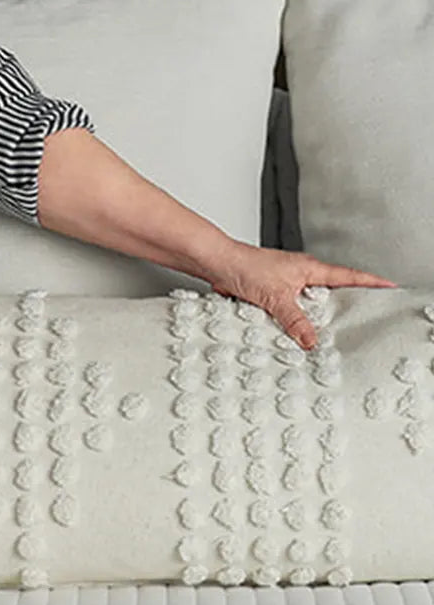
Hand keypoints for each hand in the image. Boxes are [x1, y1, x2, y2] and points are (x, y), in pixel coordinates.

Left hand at [207, 242, 395, 349]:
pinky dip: (290, 322)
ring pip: (307, 305)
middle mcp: (299, 274)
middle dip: (341, 308)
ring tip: (323, 337)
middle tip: (358, 323)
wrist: (215, 263)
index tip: (390, 287)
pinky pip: (287, 311)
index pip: (347, 276)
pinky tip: (290, 335)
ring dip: (311, 319)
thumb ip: (295, 320)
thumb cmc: (243, 266)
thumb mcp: (275, 297)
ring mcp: (284, 283)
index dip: (369, 282)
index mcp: (309, 269)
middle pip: (329, 293)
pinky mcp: (269, 293)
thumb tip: (312, 340)